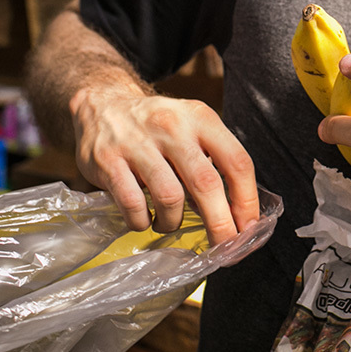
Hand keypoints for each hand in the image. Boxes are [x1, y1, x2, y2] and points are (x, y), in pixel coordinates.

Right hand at [69, 84, 258, 243]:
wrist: (102, 105)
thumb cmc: (157, 127)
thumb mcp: (191, 128)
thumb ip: (212, 163)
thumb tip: (237, 215)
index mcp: (200, 118)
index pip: (237, 162)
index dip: (247, 200)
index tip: (248, 228)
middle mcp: (172, 127)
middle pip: (206, 184)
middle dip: (220, 223)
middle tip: (223, 247)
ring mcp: (138, 143)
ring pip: (170, 197)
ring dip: (173, 222)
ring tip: (168, 223)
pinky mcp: (108, 160)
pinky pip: (133, 204)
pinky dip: (142, 221)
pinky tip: (144, 220)